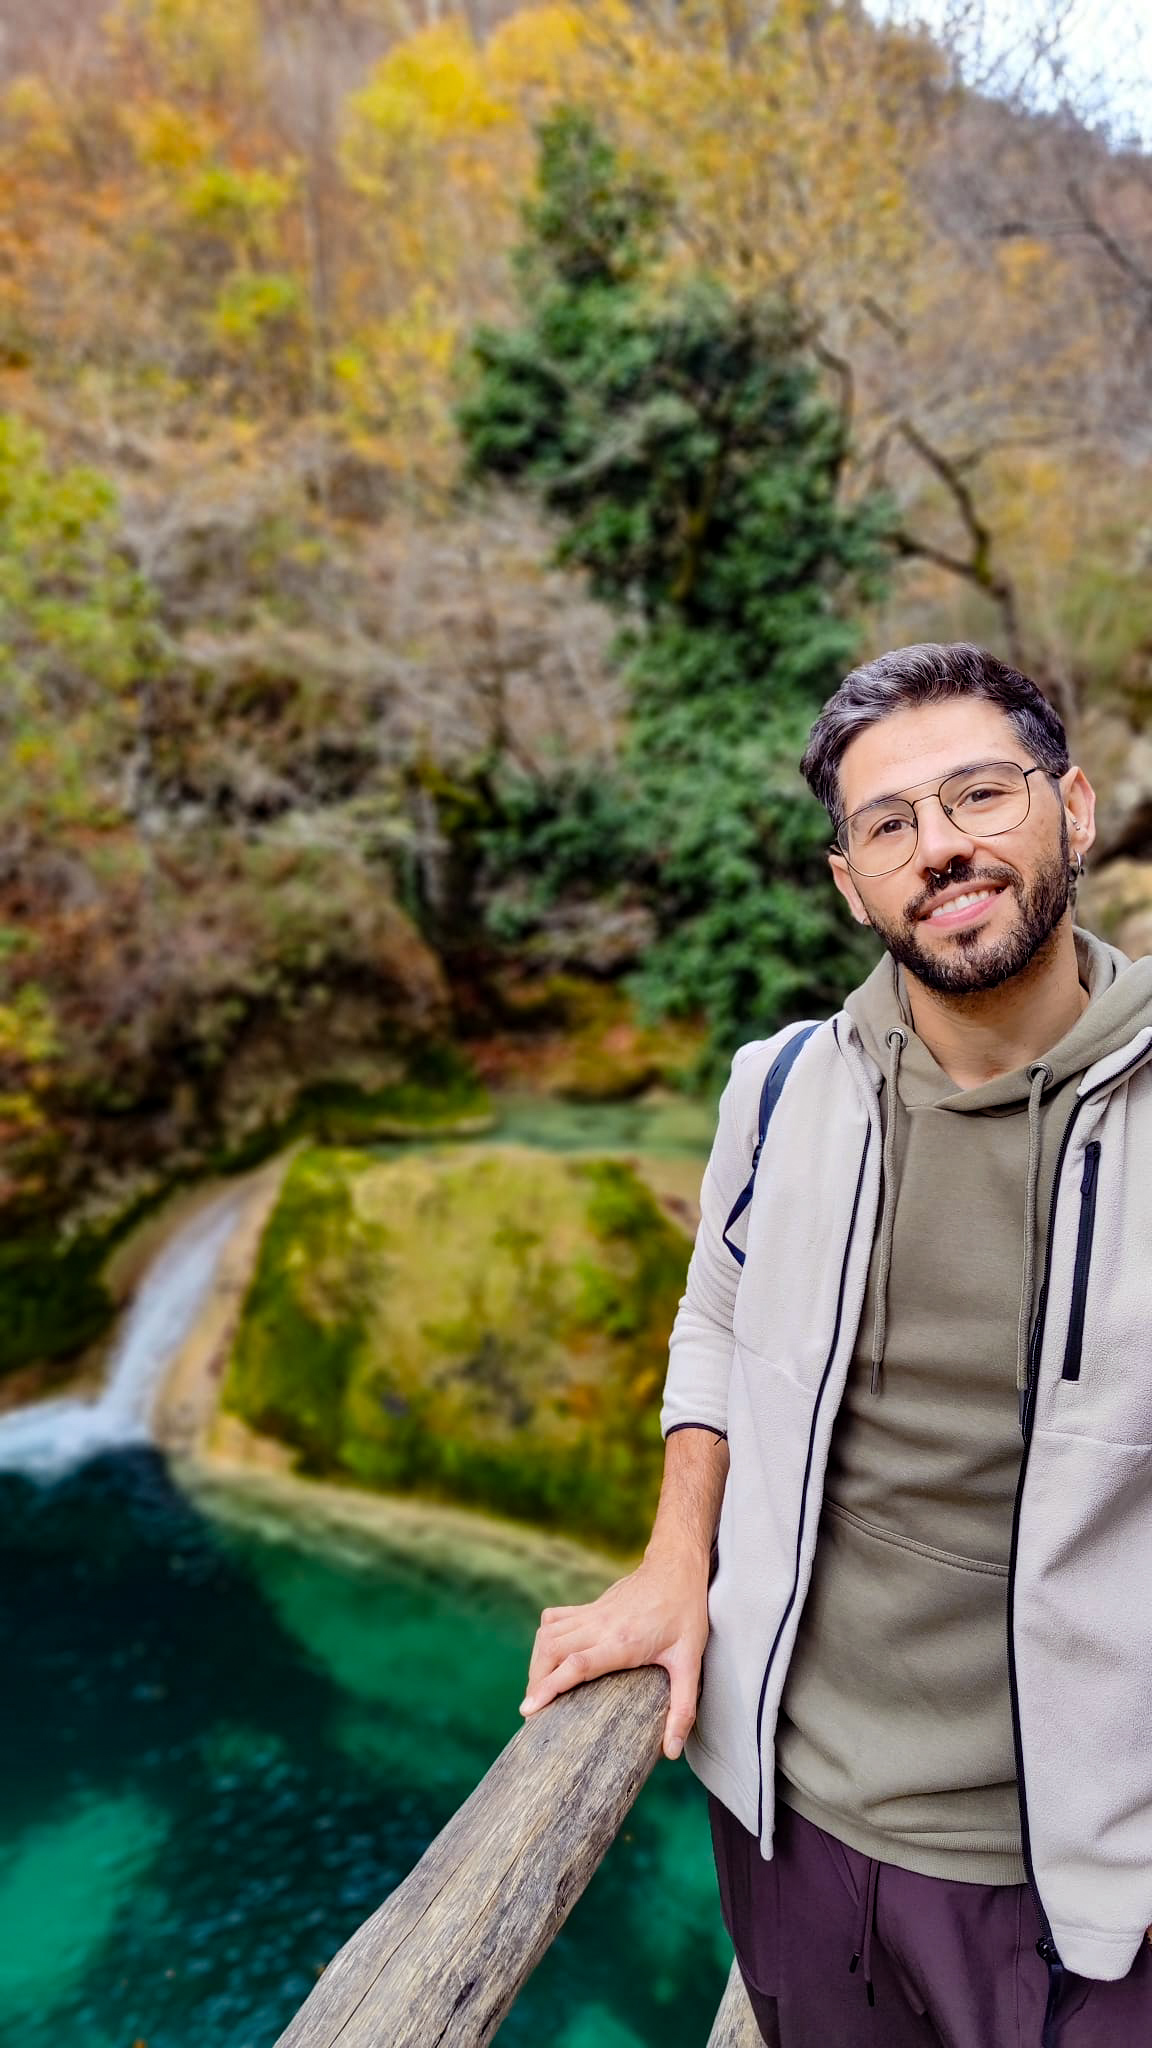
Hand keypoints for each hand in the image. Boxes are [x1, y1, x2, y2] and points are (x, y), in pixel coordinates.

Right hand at [519, 1549, 709, 1760]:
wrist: (676, 1567)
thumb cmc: (685, 1613)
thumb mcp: (690, 1662)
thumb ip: (682, 1708)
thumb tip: (670, 1750)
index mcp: (622, 1642)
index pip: (576, 1664)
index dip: (549, 1686)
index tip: (529, 1709)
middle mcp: (600, 1626)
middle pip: (552, 1651)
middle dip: (536, 1681)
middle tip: (534, 1709)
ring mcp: (592, 1613)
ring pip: (548, 1634)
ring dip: (537, 1662)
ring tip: (537, 1690)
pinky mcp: (590, 1606)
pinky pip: (555, 1619)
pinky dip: (544, 1638)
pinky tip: (548, 1656)